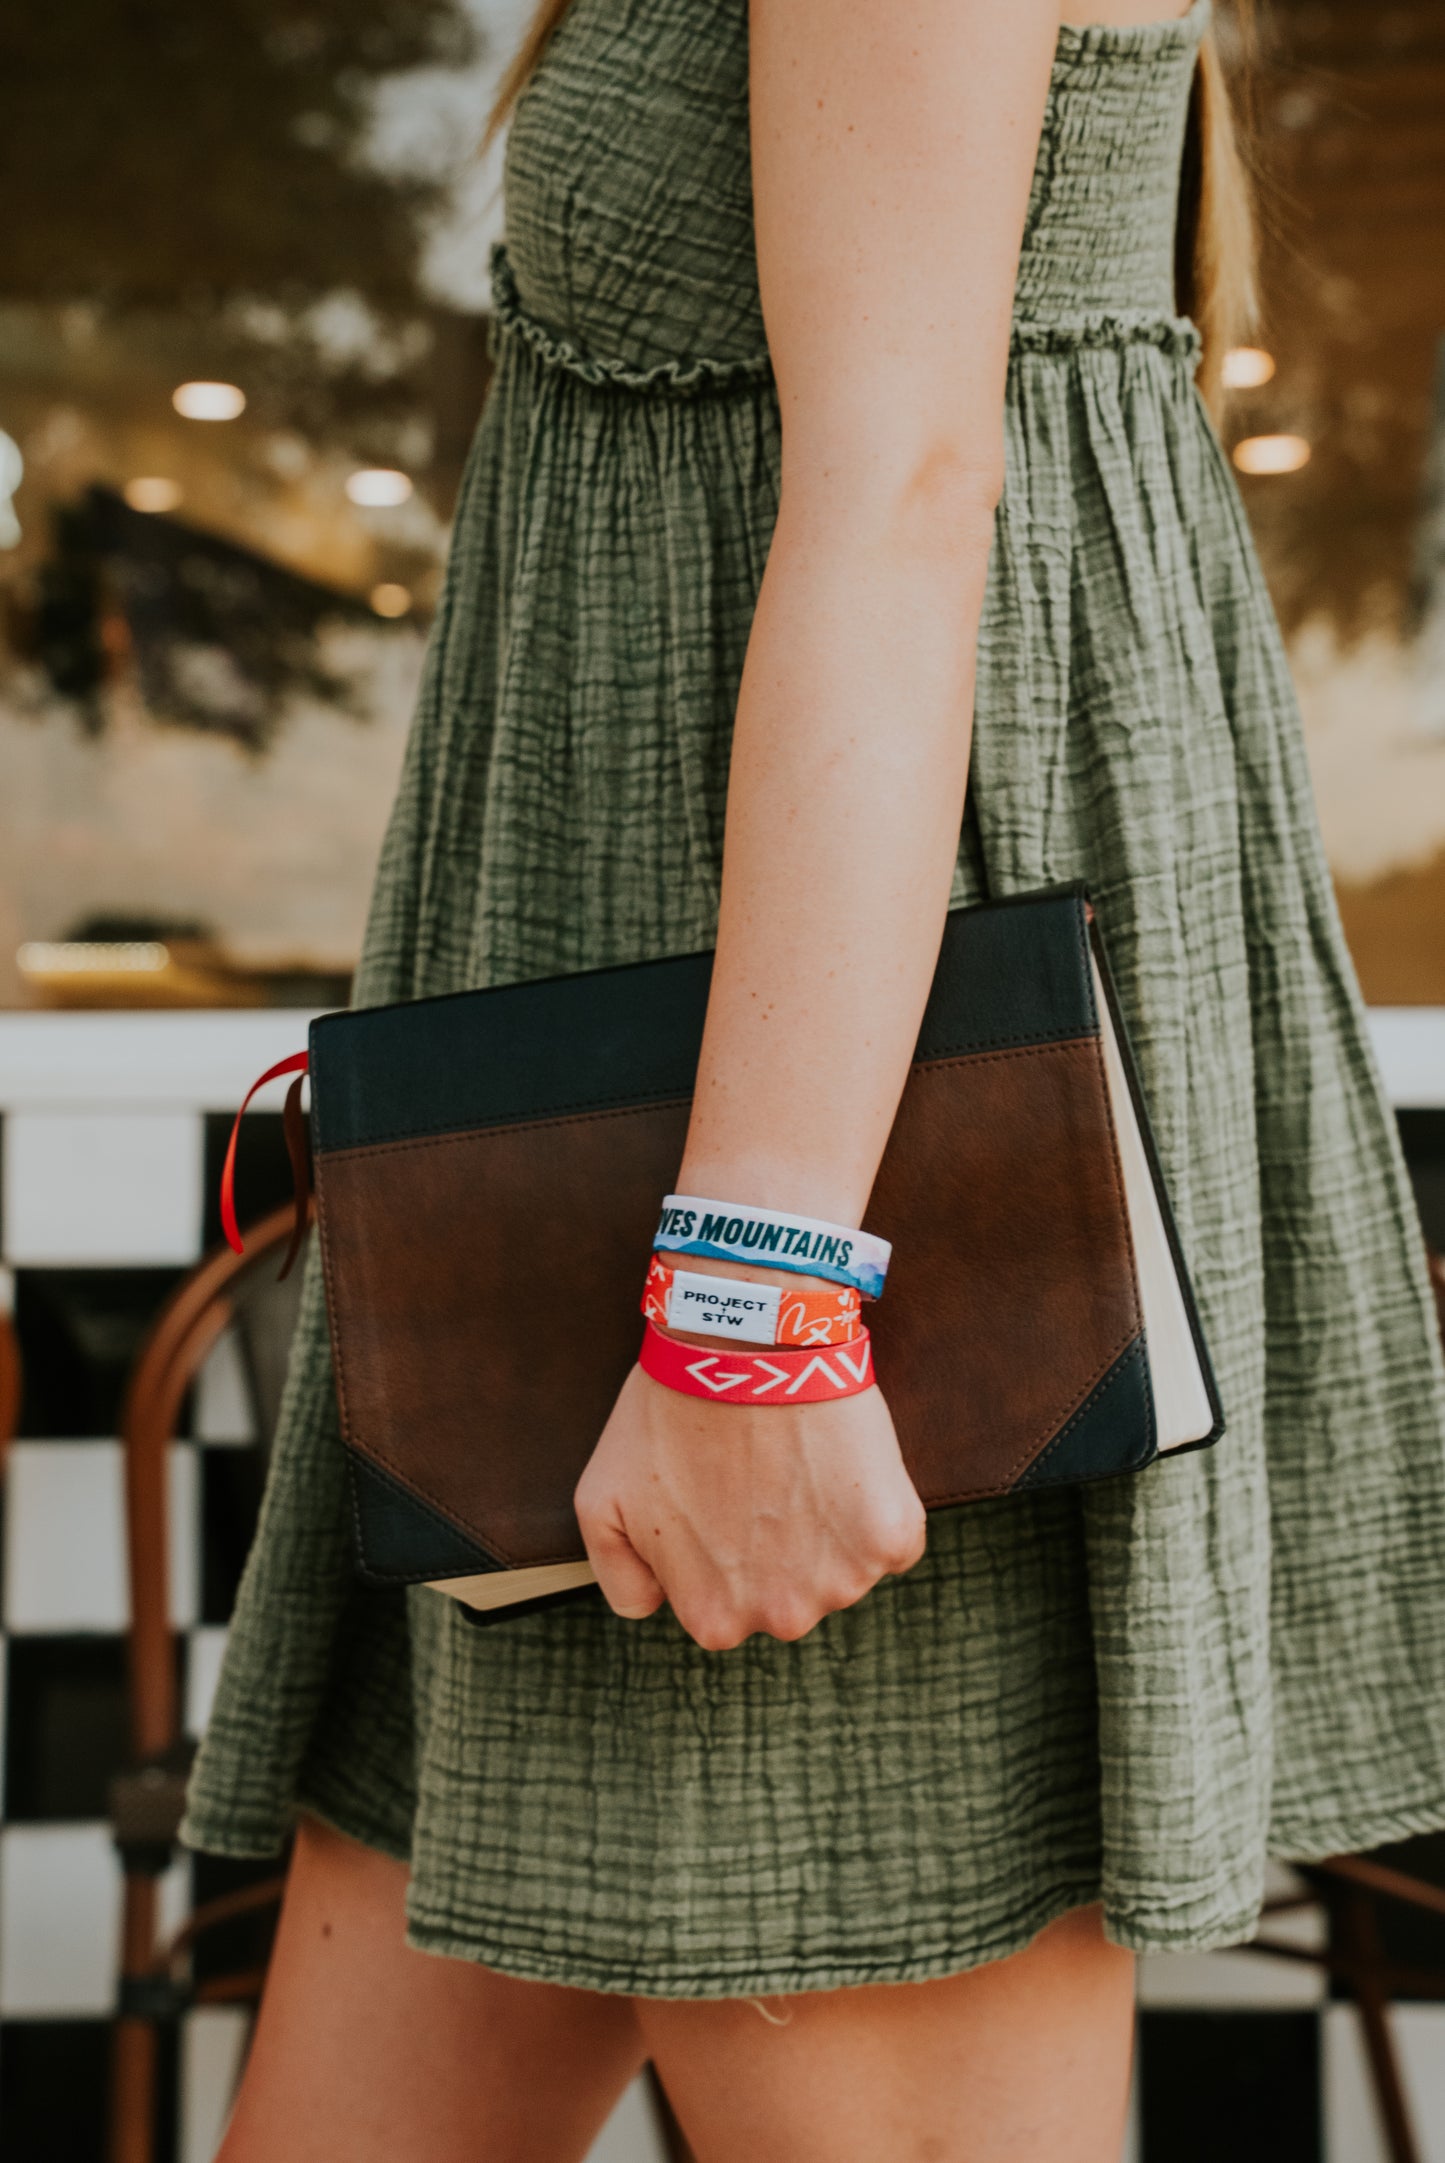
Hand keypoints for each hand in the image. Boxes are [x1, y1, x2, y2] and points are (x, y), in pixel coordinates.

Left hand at [575, 1361, 926, 1649]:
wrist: (745, 1342)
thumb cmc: (669, 1412)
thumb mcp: (600, 1503)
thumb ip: (622, 1576)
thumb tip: (656, 1606)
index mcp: (713, 1619)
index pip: (724, 1605)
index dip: (721, 1547)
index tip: (723, 1497)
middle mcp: (782, 1617)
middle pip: (787, 1594)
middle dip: (776, 1547)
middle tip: (762, 1477)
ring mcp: (843, 1579)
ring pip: (842, 1570)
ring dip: (828, 1528)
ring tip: (799, 1461)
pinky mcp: (892, 1535)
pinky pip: (893, 1540)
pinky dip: (877, 1507)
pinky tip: (842, 1461)